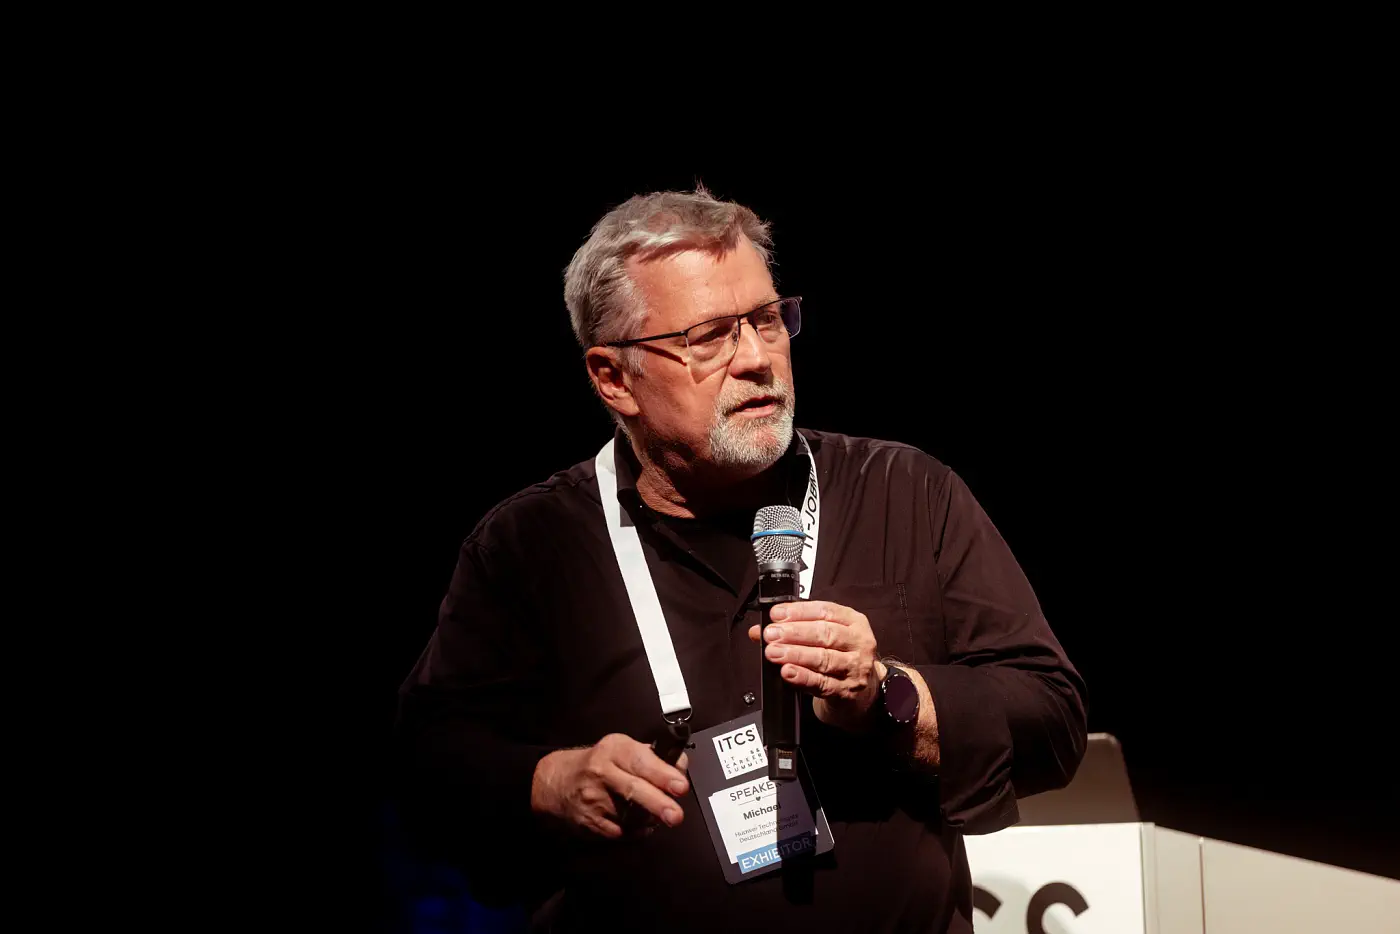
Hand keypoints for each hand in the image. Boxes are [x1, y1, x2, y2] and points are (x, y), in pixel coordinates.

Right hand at [531, 733, 689, 838]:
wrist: (557, 782)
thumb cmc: (599, 764)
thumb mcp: (621, 748)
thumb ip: (651, 757)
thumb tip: (680, 768)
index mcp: (614, 749)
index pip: (641, 761)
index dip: (662, 774)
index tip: (680, 786)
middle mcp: (602, 771)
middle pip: (633, 789)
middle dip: (658, 804)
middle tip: (675, 815)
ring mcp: (594, 799)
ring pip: (631, 816)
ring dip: (649, 818)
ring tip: (654, 813)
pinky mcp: (589, 822)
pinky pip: (621, 833)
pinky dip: (635, 831)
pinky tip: (635, 822)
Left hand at [748, 600, 885, 731]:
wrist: (862, 694)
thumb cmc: (842, 658)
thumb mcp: (824, 639)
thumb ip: (794, 630)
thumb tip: (759, 630)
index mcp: (853, 622)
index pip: (825, 611)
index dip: (798, 611)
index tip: (776, 614)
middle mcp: (858, 643)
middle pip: (825, 633)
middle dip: (794, 633)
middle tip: (771, 634)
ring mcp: (855, 668)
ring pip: (824, 658)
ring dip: (795, 654)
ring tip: (774, 652)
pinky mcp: (847, 691)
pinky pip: (822, 683)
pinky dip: (803, 677)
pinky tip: (788, 672)